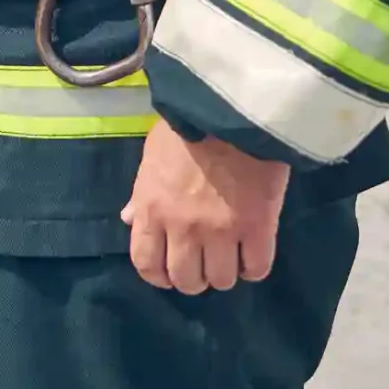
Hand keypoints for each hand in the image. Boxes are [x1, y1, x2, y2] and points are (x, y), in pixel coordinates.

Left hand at [120, 120, 289, 293]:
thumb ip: (142, 193)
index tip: (170, 272)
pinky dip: (254, 266)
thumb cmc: (188, 126)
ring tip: (231, 255)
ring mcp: (221, 231)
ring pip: (222, 280)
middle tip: (205, 262)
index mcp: (153, 210)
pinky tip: (253, 252)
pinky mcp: (258, 228)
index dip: (159, 276)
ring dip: (225, 272)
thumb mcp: (153, 155)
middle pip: (187, 281)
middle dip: (195, 278)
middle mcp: (183, 228)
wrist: (231, 108)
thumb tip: (129, 218)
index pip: (146, 264)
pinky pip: (257, 269)